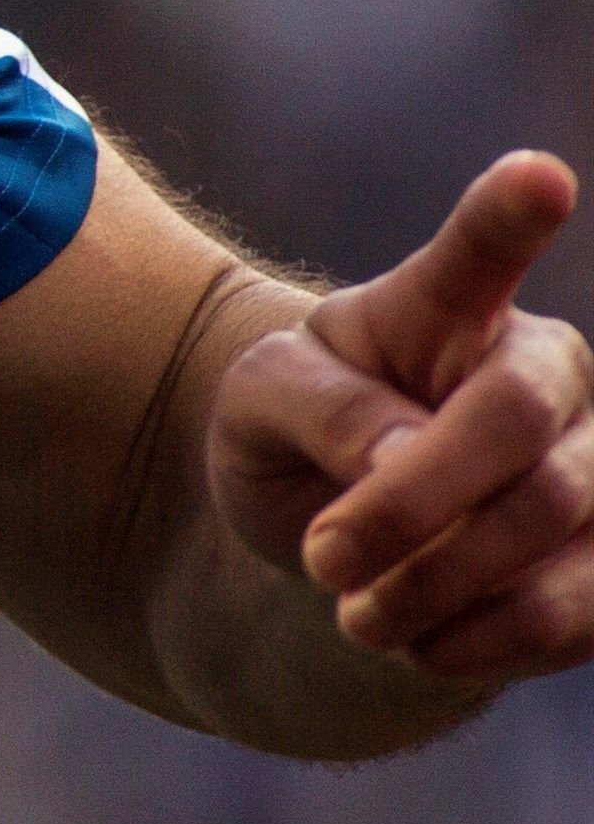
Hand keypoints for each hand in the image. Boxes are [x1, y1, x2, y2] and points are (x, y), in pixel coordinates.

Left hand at [221, 153, 593, 687]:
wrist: (334, 513)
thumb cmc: (300, 424)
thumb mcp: (262, 402)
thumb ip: (327, 410)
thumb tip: (405, 458)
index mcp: (446, 305)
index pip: (482, 252)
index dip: (510, 215)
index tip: (537, 177)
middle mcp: (546, 369)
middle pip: (515, 429)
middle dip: (412, 511)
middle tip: (321, 561)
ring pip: (560, 522)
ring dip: (444, 587)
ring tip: (357, 617)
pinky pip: (589, 608)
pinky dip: (495, 640)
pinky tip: (425, 645)